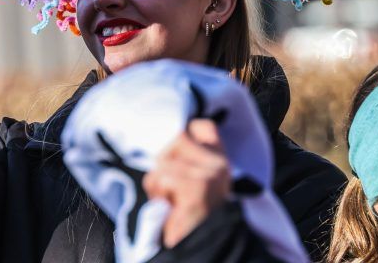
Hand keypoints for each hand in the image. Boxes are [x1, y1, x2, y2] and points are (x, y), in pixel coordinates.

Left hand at [142, 119, 231, 248]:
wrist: (199, 250)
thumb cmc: (186, 217)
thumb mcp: (186, 183)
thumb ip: (180, 161)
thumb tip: (160, 142)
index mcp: (220, 160)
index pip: (205, 126)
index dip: (186, 130)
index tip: (173, 151)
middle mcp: (221, 164)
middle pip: (178, 137)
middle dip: (161, 161)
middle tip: (163, 187)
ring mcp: (213, 174)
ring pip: (166, 161)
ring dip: (156, 183)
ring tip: (167, 201)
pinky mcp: (200, 188)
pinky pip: (165, 177)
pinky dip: (159, 193)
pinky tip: (169, 208)